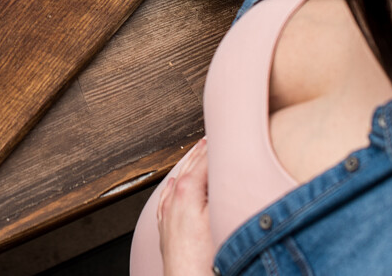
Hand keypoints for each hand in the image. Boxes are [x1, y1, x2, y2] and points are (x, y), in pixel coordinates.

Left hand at [158, 138, 215, 274]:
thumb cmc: (204, 258)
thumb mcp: (219, 216)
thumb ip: (219, 189)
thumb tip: (224, 169)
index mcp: (187, 189)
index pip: (205, 158)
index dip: (217, 145)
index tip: (224, 132)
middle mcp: (173, 197)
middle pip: (190, 165)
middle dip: (202, 150)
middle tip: (213, 135)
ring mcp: (168, 212)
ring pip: (178, 178)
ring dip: (189, 163)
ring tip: (199, 150)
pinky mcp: (167, 227)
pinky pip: (167, 196)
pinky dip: (174, 184)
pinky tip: (174, 182)